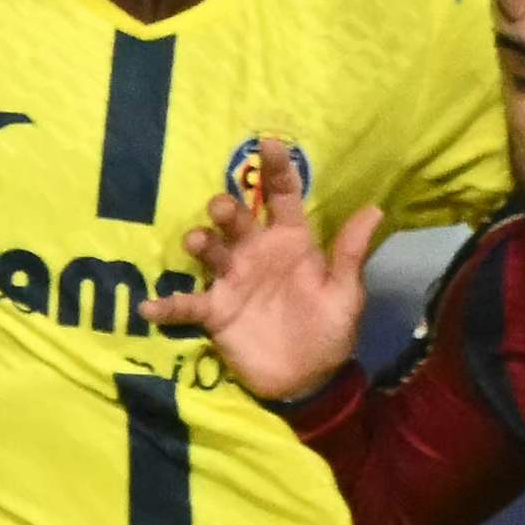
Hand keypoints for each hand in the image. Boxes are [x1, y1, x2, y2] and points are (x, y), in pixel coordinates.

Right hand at [140, 136, 382, 403]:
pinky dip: (168, 306)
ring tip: (197, 243)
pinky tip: (150, 308)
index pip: (282, 196)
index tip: (269, 144)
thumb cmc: (328, 331)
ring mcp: (231, 281)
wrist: (307, 381)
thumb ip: (349, 254)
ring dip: (200, 244)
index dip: (276, 169)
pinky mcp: (215, 313)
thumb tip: (374, 210)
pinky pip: (186, 305)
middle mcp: (256, 253)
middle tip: (221, 209)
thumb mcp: (345, 294)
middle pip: (236, 221)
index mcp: (290, 242)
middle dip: (226, 210)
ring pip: (210, 252)